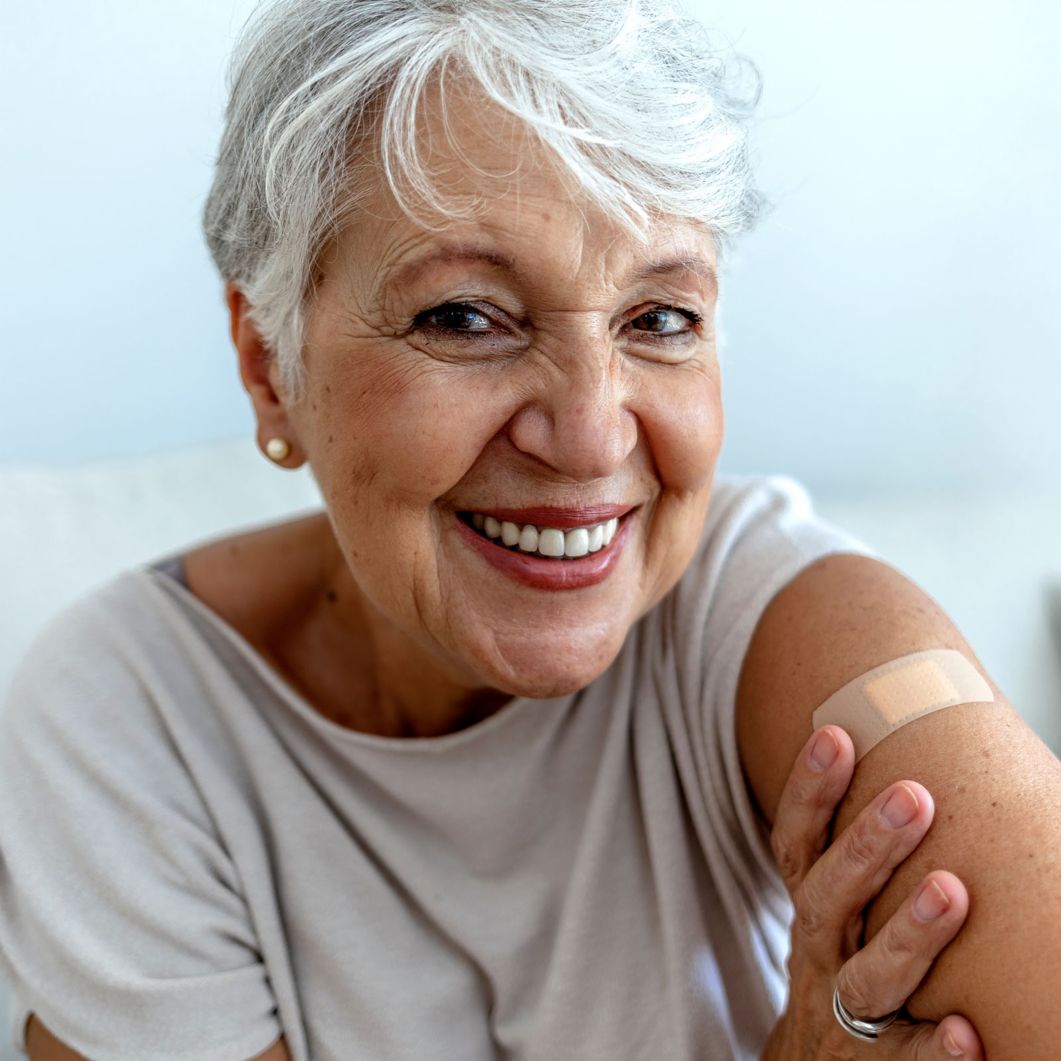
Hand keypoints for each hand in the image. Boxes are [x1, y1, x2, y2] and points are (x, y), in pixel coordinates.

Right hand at [761, 725, 983, 1059]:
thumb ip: (861, 852)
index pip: (795, 840)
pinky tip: (968, 1032)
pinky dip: (933, 1050)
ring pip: (866, 976)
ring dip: (906, 935)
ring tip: (952, 891)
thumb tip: (923, 765)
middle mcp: (817, 949)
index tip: (836, 735)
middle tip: (914, 796)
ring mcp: (843, 1010)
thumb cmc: (844, 958)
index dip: (809, 790)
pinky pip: (903, 1058)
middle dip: (865, 843)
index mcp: (809, 903)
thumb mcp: (835, 904)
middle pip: (827, 896)